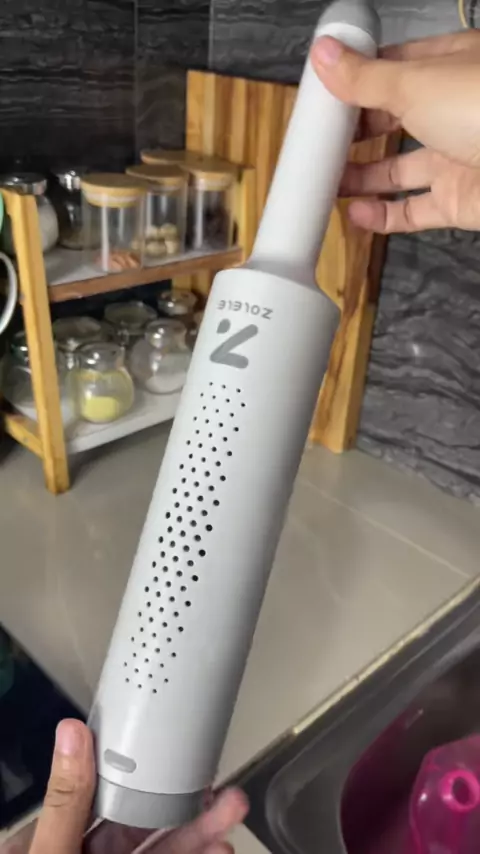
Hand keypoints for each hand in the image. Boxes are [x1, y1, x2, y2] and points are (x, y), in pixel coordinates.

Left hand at [3, 720, 247, 853]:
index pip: (99, 792)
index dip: (141, 770)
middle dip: (188, 805)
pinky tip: (219, 849)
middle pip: (141, 823)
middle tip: (223, 787)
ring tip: (234, 816)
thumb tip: (71, 732)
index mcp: (46, 840)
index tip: (176, 749)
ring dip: (201, 834)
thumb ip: (63, 804)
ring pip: (162, 850)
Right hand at [311, 30, 479, 232]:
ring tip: (326, 182)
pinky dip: (383, 215)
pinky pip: (414, 210)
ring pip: (400, 169)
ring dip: (362, 177)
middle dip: (355, 133)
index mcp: (450, 68)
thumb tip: (324, 56)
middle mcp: (454, 110)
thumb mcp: (415, 83)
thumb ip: (365, 77)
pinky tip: (356, 214)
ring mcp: (457, 157)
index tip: (323, 95)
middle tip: (319, 143)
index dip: (357, 80)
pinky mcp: (459, 200)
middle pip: (394, 120)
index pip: (394, 68)